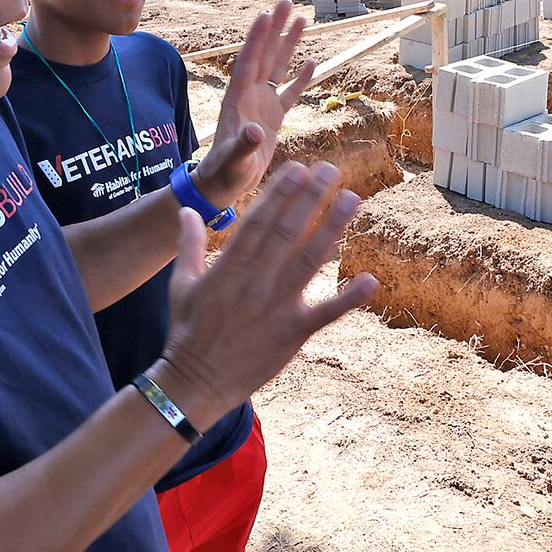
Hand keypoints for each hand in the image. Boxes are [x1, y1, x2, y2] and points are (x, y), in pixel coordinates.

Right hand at [156, 161, 377, 428]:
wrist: (194, 383)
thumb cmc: (186, 332)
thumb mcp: (181, 284)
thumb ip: (189, 244)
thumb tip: (187, 210)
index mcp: (230, 266)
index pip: (260, 220)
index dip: (281, 193)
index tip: (299, 168)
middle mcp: (256, 280)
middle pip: (289, 230)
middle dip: (312, 197)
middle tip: (333, 169)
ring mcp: (277, 306)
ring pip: (310, 259)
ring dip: (333, 227)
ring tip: (353, 199)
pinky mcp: (293, 333)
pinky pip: (326, 313)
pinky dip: (349, 298)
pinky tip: (371, 280)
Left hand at [194, 0, 314, 206]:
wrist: (224, 184)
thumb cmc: (225, 173)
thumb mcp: (234, 161)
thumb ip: (244, 146)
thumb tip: (256, 132)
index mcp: (238, 100)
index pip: (248, 63)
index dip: (257, 40)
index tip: (265, 14)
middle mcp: (250, 96)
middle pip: (264, 55)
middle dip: (275, 30)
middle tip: (286, 3)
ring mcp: (262, 105)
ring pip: (278, 67)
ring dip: (289, 45)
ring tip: (302, 20)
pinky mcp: (274, 118)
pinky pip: (289, 92)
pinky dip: (300, 78)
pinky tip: (312, 62)